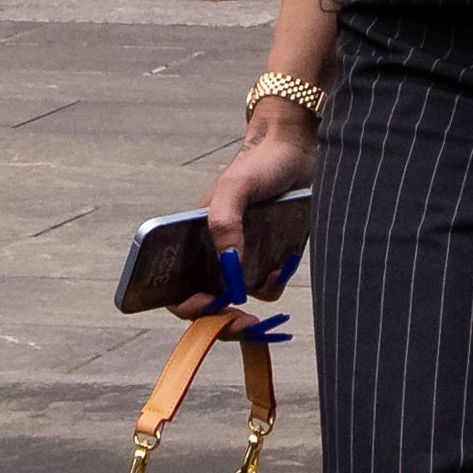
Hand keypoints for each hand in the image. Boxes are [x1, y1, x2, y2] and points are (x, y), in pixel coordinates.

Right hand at [171, 105, 317, 319]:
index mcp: (194, 240)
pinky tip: (283, 262)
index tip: (205, 307)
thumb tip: (229, 268)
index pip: (176, 287)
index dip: (186, 306)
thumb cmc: (258, 163)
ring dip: (254, 298)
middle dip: (221, 321)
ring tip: (273, 273)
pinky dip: (274, 283)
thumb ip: (225, 222)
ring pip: (238, 302)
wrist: (296, 149)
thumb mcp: (235, 186)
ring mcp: (241, 259)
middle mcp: (214, 255)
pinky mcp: (267, 260)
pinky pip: (266, 288)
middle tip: (243, 323)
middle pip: (207, 306)